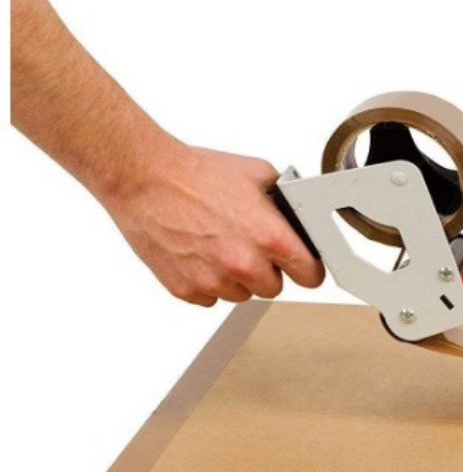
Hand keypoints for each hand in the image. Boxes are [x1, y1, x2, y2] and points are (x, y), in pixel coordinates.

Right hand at [101, 142, 325, 306]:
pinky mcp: (187, 290)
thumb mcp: (255, 174)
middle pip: (274, 289)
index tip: (301, 265)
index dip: (306, 268)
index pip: (310, 276)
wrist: (142, 178)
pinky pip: (211, 298)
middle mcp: (244, 264)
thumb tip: (298, 218)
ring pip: (241, 295)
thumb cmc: (194, 174)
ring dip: (235, 277)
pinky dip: (207, 281)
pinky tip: (197, 252)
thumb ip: (284, 202)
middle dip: (266, 270)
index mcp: (268, 237)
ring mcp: (214, 280)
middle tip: (247, 244)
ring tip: (216, 243)